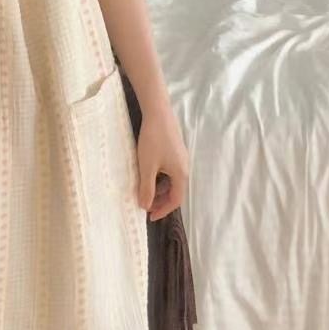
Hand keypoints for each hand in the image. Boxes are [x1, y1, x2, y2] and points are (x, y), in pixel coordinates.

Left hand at [135, 104, 188, 221]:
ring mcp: (181, 159)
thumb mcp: (147, 166)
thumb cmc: (153, 140)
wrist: (159, 113)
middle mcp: (185, 168)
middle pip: (175, 191)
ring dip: (159, 189)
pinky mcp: (176, 151)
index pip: (176, 200)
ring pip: (172, 181)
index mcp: (181, 174)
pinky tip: (148, 174)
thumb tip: (145, 206)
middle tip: (145, 205)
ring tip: (143, 190)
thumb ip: (146, 188)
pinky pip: (170, 171)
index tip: (149, 216)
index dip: (163, 210)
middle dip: (160, 201)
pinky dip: (160, 178)